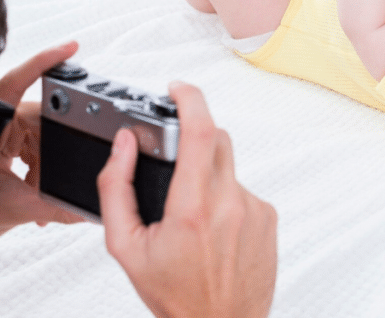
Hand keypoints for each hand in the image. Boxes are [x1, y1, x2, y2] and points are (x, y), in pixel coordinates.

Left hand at [0, 40, 83, 255]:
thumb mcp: (11, 209)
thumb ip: (54, 206)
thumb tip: (86, 207)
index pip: (15, 82)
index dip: (44, 61)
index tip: (70, 48)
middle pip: (38, 118)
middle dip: (54, 149)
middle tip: (55, 179)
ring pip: (38, 135)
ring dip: (45, 165)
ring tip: (37, 194)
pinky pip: (30, 146)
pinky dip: (38, 168)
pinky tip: (34, 190)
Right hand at [98, 82, 277, 317]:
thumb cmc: (174, 295)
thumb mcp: (125, 247)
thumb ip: (116, 188)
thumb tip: (123, 145)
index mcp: (192, 207)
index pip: (201, 131)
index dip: (190, 98)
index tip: (178, 89)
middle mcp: (230, 203)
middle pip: (216, 140)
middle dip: (193, 139)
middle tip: (173, 162)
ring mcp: (254, 210)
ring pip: (228, 168)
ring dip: (207, 177)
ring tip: (191, 219)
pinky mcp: (268, 218)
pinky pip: (242, 191)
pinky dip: (224, 199)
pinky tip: (212, 231)